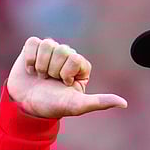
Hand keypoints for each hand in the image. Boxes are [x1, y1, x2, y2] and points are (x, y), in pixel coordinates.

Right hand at [6, 37, 127, 118]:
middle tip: (50, 82)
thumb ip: (99, 102)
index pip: (75, 58)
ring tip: (40, 77)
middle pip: (61, 50)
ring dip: (40, 66)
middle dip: (52, 70)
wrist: (25, 106)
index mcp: (80, 67)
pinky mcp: (33, 47)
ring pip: (46, 45)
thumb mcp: (77, 105)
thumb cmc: (53, 106)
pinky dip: (29, 59)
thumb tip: (124, 104)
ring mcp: (50, 50)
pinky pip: (33, 43)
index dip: (66, 73)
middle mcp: (67, 56)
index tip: (64, 85)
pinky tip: (30, 70)